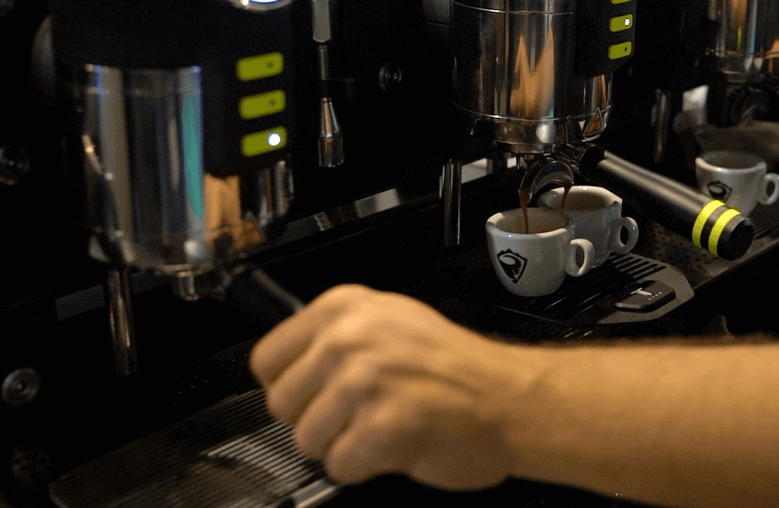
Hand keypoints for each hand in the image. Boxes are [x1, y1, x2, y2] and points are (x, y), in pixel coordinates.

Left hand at [249, 284, 542, 489]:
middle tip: (357, 416)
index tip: (314, 395)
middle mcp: (349, 339)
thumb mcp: (393, 322)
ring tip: (381, 428)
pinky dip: (364, 468)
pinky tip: (393, 446)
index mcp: (344, 309)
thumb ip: (341, 335)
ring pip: (306, 440)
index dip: (290, 387)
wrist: (511, 399)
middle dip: (315, 420)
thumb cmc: (460, 368)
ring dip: (341, 446)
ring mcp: (364, 382)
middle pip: (281, 404)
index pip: (267, 359)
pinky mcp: (381, 426)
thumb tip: (294, 364)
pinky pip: (338, 466)